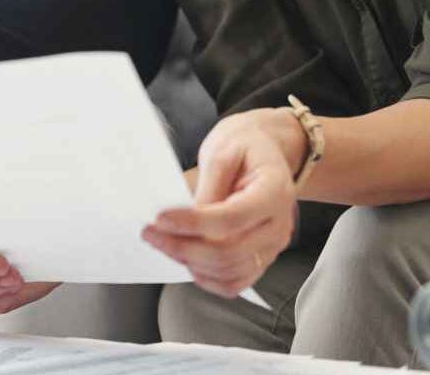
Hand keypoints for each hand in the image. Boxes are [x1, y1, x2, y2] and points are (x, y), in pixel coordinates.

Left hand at [144, 109, 300, 297]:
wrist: (265, 152)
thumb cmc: (245, 146)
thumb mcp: (223, 150)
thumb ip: (208, 186)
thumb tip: (186, 218)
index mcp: (275, 190)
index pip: (232, 218)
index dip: (193, 223)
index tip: (160, 219)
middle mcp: (279, 224)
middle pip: (229, 252)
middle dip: (182, 247)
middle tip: (151, 233)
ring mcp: (272, 246)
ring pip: (229, 272)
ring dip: (189, 262)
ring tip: (163, 242)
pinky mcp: (261, 259)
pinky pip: (234, 283)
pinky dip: (206, 278)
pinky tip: (186, 259)